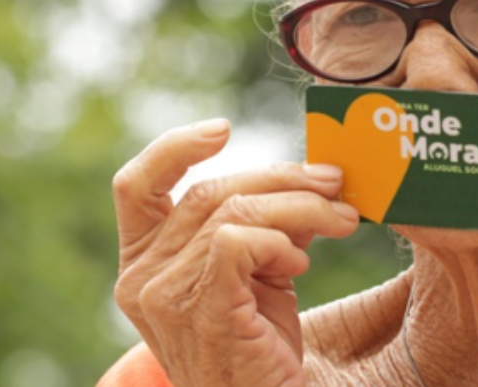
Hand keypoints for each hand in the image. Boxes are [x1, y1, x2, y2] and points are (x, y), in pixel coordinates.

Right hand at [112, 119, 358, 386]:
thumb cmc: (261, 349)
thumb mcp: (258, 272)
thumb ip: (266, 223)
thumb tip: (313, 177)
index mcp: (144, 261)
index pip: (135, 187)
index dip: (175, 148)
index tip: (224, 128)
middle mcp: (140, 277)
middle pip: (208, 190)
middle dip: (281, 177)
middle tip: (334, 181)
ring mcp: (162, 295)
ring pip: (231, 210)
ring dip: (299, 206)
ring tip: (342, 219)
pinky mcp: (196, 309)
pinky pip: (237, 241)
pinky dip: (280, 240)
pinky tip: (302, 265)